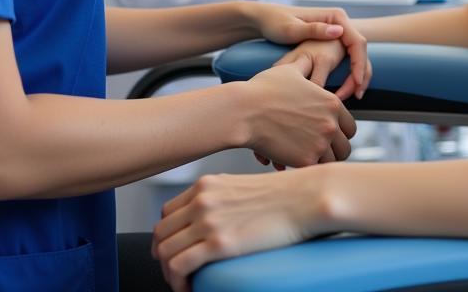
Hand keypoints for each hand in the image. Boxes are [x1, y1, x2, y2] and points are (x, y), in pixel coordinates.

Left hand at [153, 169, 320, 290]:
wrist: (306, 197)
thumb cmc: (285, 194)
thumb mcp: (244, 186)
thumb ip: (224, 197)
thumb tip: (219, 216)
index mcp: (207, 185)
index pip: (167, 213)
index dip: (166, 236)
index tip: (174, 250)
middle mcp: (202, 200)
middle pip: (161, 233)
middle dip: (163, 256)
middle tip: (176, 271)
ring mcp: (209, 221)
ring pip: (165, 252)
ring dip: (169, 273)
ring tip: (183, 283)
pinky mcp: (220, 243)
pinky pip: (179, 267)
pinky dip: (177, 282)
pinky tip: (188, 288)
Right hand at [240, 57, 355, 167]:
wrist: (245, 111)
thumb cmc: (263, 89)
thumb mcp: (290, 71)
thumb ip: (306, 66)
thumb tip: (309, 56)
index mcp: (331, 103)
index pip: (349, 127)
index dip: (338, 132)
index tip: (326, 136)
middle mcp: (330, 124)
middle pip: (344, 148)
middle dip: (333, 151)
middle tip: (318, 152)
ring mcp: (320, 143)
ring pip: (332, 163)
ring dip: (320, 162)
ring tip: (305, 159)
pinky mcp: (306, 160)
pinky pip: (314, 171)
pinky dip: (305, 169)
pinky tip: (293, 164)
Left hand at [253, 4, 370, 99]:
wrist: (266, 19)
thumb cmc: (276, 23)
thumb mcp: (292, 28)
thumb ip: (315, 30)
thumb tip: (339, 32)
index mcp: (335, 17)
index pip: (358, 41)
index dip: (359, 64)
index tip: (356, 83)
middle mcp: (340, 24)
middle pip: (360, 51)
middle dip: (361, 74)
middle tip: (357, 95)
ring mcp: (338, 34)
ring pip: (358, 57)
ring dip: (358, 77)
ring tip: (355, 96)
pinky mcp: (333, 44)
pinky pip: (349, 61)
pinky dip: (351, 76)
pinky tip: (347, 92)